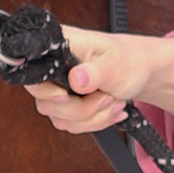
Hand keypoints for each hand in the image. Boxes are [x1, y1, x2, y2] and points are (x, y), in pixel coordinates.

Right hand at [25, 22, 173, 136]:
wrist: (140, 72)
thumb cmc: (129, 60)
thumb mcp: (117, 63)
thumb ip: (96, 72)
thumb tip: (76, 79)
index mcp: (59, 47)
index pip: (33, 73)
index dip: (46, 90)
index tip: (67, 96)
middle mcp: (53, 68)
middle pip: (46, 103)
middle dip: (81, 108)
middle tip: (107, 96)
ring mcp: (57, 89)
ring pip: (60, 119)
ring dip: (92, 117)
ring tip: (113, 101)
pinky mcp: (66, 106)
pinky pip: (71, 125)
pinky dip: (94, 122)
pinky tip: (110, 110)